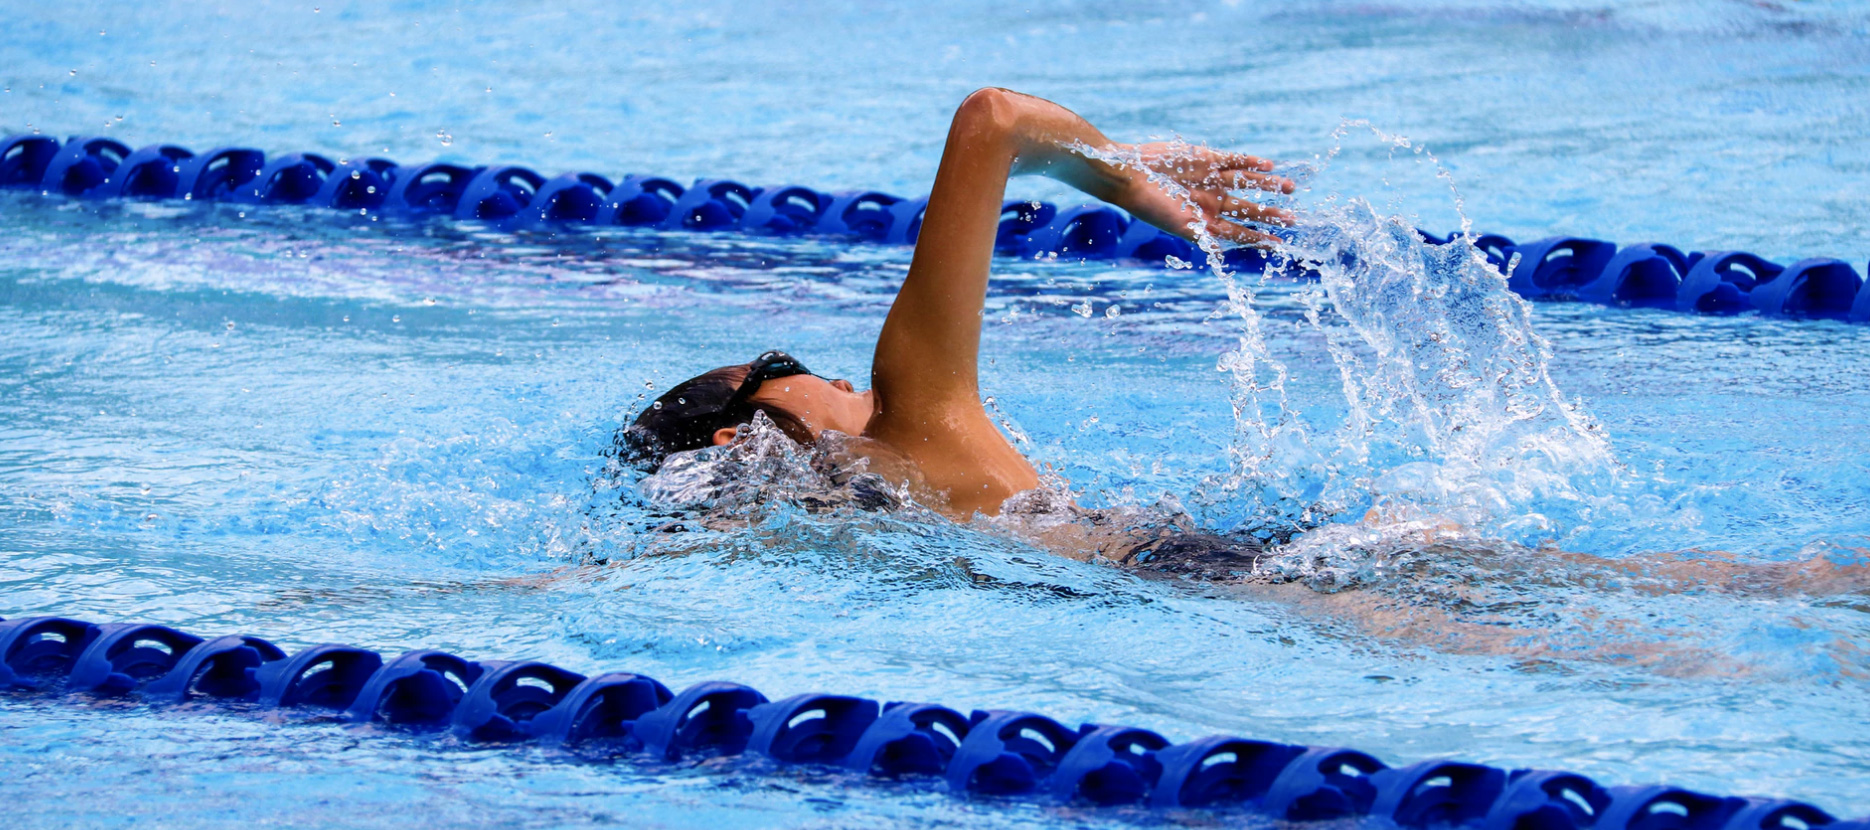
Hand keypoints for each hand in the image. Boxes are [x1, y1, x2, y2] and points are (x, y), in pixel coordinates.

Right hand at [1113, 142, 1294, 248]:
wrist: (1129, 174)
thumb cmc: (1149, 205)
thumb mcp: (1177, 225)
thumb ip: (1201, 235)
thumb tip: (1222, 251)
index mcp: (1204, 221)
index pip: (1238, 232)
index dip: (1259, 239)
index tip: (1280, 244)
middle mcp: (1211, 201)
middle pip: (1247, 209)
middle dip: (1270, 214)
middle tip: (1292, 218)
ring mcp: (1210, 179)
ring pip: (1247, 183)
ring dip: (1267, 185)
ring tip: (1290, 187)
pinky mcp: (1205, 158)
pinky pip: (1234, 160)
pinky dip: (1251, 163)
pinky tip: (1268, 165)